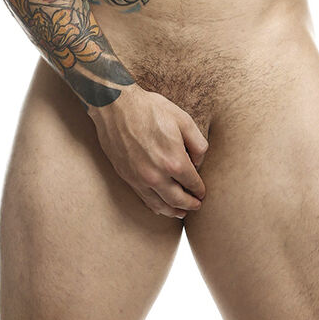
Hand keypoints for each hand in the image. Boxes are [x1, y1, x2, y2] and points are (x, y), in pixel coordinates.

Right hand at [88, 83, 208, 218]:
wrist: (115, 107)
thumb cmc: (150, 109)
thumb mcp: (183, 120)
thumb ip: (197, 143)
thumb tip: (199, 162)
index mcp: (174, 161)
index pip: (192, 183)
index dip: (200, 189)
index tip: (202, 191)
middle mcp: (157, 175)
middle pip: (178, 199)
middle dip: (190, 204)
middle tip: (197, 205)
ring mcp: (139, 178)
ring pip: (160, 204)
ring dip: (174, 211)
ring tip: (182, 212)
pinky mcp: (127, 177)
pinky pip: (144, 199)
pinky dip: (155, 206)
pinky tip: (161, 207)